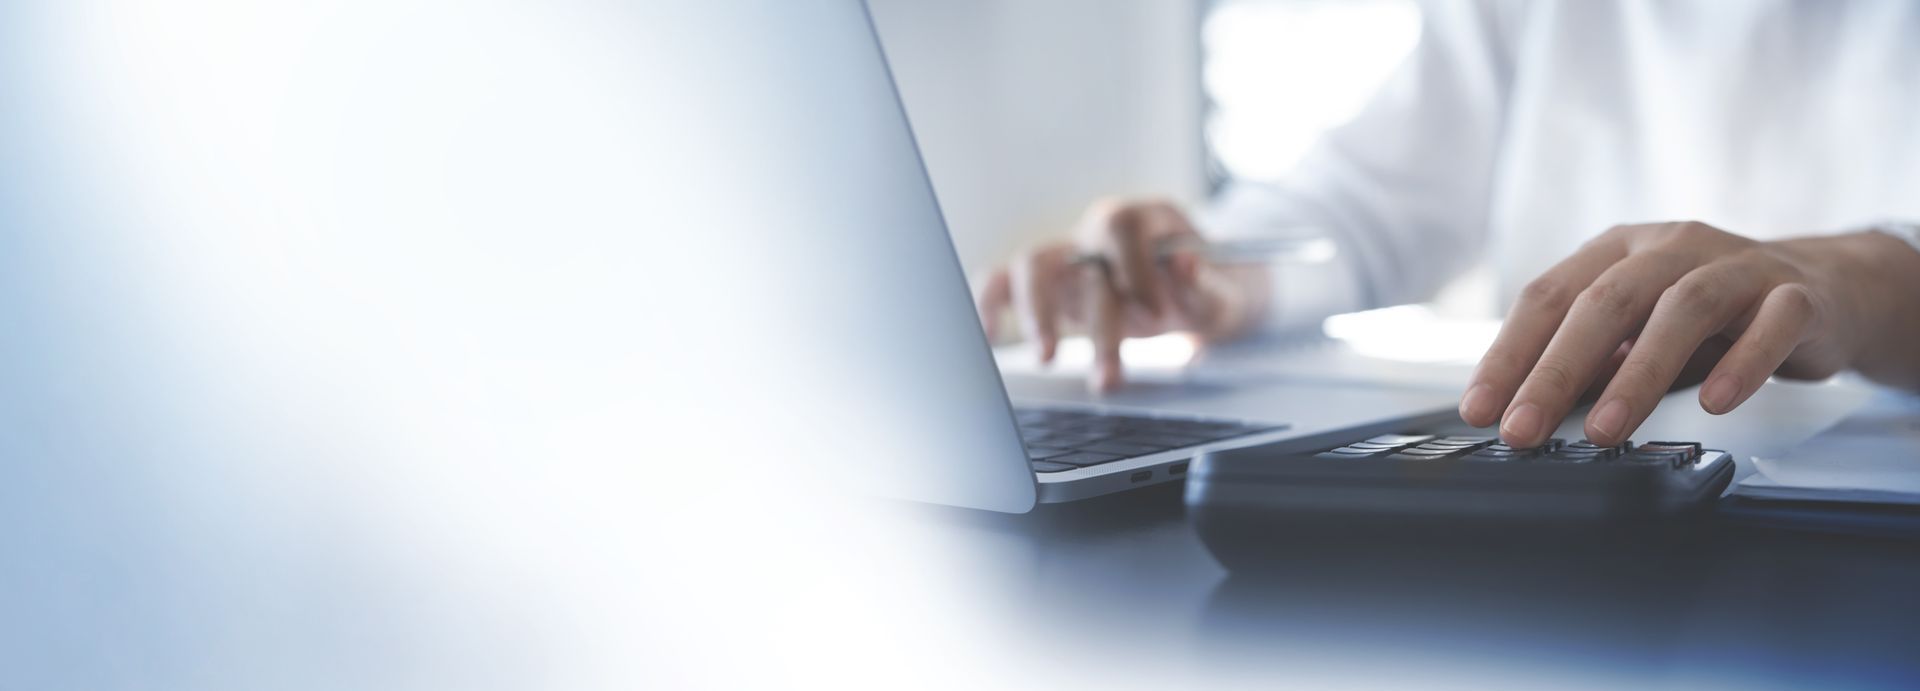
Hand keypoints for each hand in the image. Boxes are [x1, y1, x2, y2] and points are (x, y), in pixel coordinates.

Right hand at [975, 199, 1267, 390]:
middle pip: (1074, 256)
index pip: (1121, 225)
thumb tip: (1183, 264)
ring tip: (1047, 358)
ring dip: (1037, 314)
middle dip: (1090, 317)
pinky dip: (990, 303)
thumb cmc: (1211, 289)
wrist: (1201, 296)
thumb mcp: (1226, 291)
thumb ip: (1206, 284)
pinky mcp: (1049, 287)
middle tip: (1107, 372)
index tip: (1156, 313)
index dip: (1134, 267)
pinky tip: (990, 336)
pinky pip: (1004, 282)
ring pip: (1031, 267)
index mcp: (1142, 219)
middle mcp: (1097, 234)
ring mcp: (1069, 258)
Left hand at [1460, 221, 1919, 447]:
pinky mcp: (1796, 293)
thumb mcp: (1638, 334)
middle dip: (1556, 371)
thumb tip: (1523, 412)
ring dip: (1637, 374)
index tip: (1480, 410)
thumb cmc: (1711, 319)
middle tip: (1524, 430)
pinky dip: (1741, 363)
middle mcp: (1670, 246)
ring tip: (1604, 430)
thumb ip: (1590, 363)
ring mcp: (1736, 264)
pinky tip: (1714, 402)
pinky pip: (1771, 323)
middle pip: (1604, 302)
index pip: (1547, 296)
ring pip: (1681, 309)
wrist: (1824, 291)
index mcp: (1617, 251)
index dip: (1508, 354)